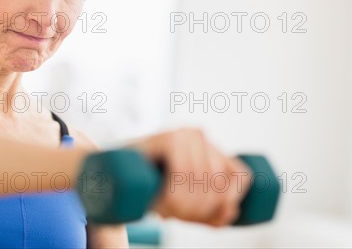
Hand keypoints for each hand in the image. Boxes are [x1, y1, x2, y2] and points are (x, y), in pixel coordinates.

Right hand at [130, 128, 251, 226]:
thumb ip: (213, 210)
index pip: (241, 177)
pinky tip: (161, 201)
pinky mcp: (167, 137)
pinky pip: (182, 171)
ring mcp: (184, 134)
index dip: (226, 204)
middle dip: (199, 209)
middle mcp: (201, 136)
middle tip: (175, 215)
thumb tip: (233, 212)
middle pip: (219, 182)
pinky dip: (173, 193)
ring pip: (201, 179)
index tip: (202, 218)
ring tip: (163, 209)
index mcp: (213, 147)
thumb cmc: (149, 187)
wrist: (110, 173)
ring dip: (182, 206)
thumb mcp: (187, 202)